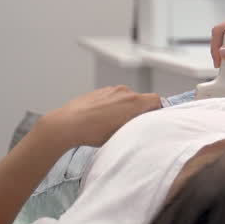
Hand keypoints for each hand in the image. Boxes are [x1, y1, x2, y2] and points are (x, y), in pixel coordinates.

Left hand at [39, 86, 162, 148]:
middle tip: (130, 125)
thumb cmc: (93, 132)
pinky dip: (110, 106)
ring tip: (111, 123)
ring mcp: (110, 90)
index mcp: (133, 101)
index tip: (152, 119)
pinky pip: (111, 97)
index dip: (157, 109)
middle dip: (138, 111)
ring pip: (125, 98)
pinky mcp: (98, 91)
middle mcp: (124, 91)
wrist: (67, 124)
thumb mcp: (122, 134)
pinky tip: (100, 119)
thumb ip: (137, 124)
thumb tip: (142, 123)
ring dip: (123, 108)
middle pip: (140, 99)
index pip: (156, 100)